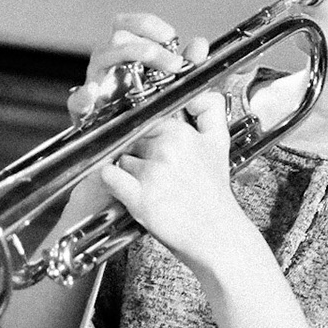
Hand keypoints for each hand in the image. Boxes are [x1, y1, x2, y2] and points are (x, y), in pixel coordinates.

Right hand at [55, 14, 198, 228]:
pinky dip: (83, 96)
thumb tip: (199, 48)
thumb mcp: (187, 119)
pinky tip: (94, 95)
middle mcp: (118, 79)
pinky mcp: (85, 121)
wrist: (147, 197)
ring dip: (121, 59)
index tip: (171, 35)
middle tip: (170, 62)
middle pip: (118, 40)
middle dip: (144, 45)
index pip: (138, 34)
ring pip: (99, 60)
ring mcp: (100, 97)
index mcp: (140, 73)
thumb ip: (192, 82)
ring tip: (143, 69)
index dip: (150, 26)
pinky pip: (77, 102)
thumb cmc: (163, 158)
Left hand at [97, 77, 249, 275]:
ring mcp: (152, 172)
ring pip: (120, 157)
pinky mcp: (140, 197)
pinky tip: (124, 189)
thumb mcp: (219, 144)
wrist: (216, 234)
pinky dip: (110, 180)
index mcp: (183, 133)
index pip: (147, 121)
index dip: (146, 135)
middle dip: (137, 153)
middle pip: (131, 139)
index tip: (151, 148)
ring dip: (127, 170)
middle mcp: (167, 149)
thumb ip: (211, 110)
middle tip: (154, 173)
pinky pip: (108, 176)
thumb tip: (199, 93)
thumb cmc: (213, 194)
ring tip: (148, 186)